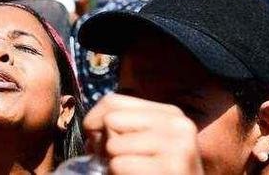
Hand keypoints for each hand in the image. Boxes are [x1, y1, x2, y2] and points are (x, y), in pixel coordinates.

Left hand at [84, 94, 203, 174]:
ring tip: (133, 171)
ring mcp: (178, 146)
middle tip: (120, 160)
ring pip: (113, 145)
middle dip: (106, 143)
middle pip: (111, 120)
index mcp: (170, 113)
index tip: (101, 140)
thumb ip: (122, 125)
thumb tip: (90, 125)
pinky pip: (119, 165)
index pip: (112, 101)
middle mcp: (178, 124)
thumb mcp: (143, 142)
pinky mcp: (173, 167)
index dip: (95, 121)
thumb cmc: (157, 172)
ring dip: (114, 164)